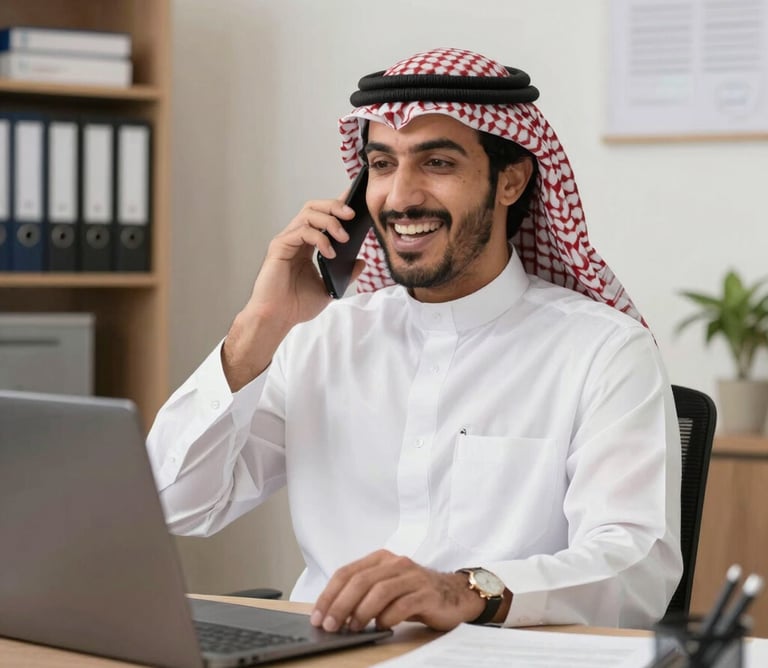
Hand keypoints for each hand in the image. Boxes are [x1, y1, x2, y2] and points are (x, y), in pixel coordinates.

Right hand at [222, 196, 364, 390]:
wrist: (277, 318)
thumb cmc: (296, 305)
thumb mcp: (329, 288)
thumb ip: (345, 274)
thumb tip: (362, 261)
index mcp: (306, 245)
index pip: (322, 217)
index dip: (337, 206)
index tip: (355, 202)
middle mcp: (295, 239)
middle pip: (314, 207)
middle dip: (335, 206)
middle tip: (352, 214)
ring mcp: (286, 241)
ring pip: (308, 214)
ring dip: (330, 221)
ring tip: (344, 237)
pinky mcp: (279, 246)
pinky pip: (302, 231)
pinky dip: (319, 238)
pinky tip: (329, 252)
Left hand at [310, 549, 485, 632]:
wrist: (454, 594)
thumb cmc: (414, 593)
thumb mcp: (386, 587)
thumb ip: (363, 593)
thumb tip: (332, 614)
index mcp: (381, 559)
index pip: (347, 572)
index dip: (329, 594)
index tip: (318, 615)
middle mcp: (396, 563)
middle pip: (360, 581)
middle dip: (341, 605)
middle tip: (331, 625)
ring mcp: (412, 577)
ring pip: (380, 591)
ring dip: (362, 612)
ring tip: (353, 628)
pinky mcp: (427, 593)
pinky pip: (402, 605)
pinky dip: (387, 617)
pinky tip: (381, 627)